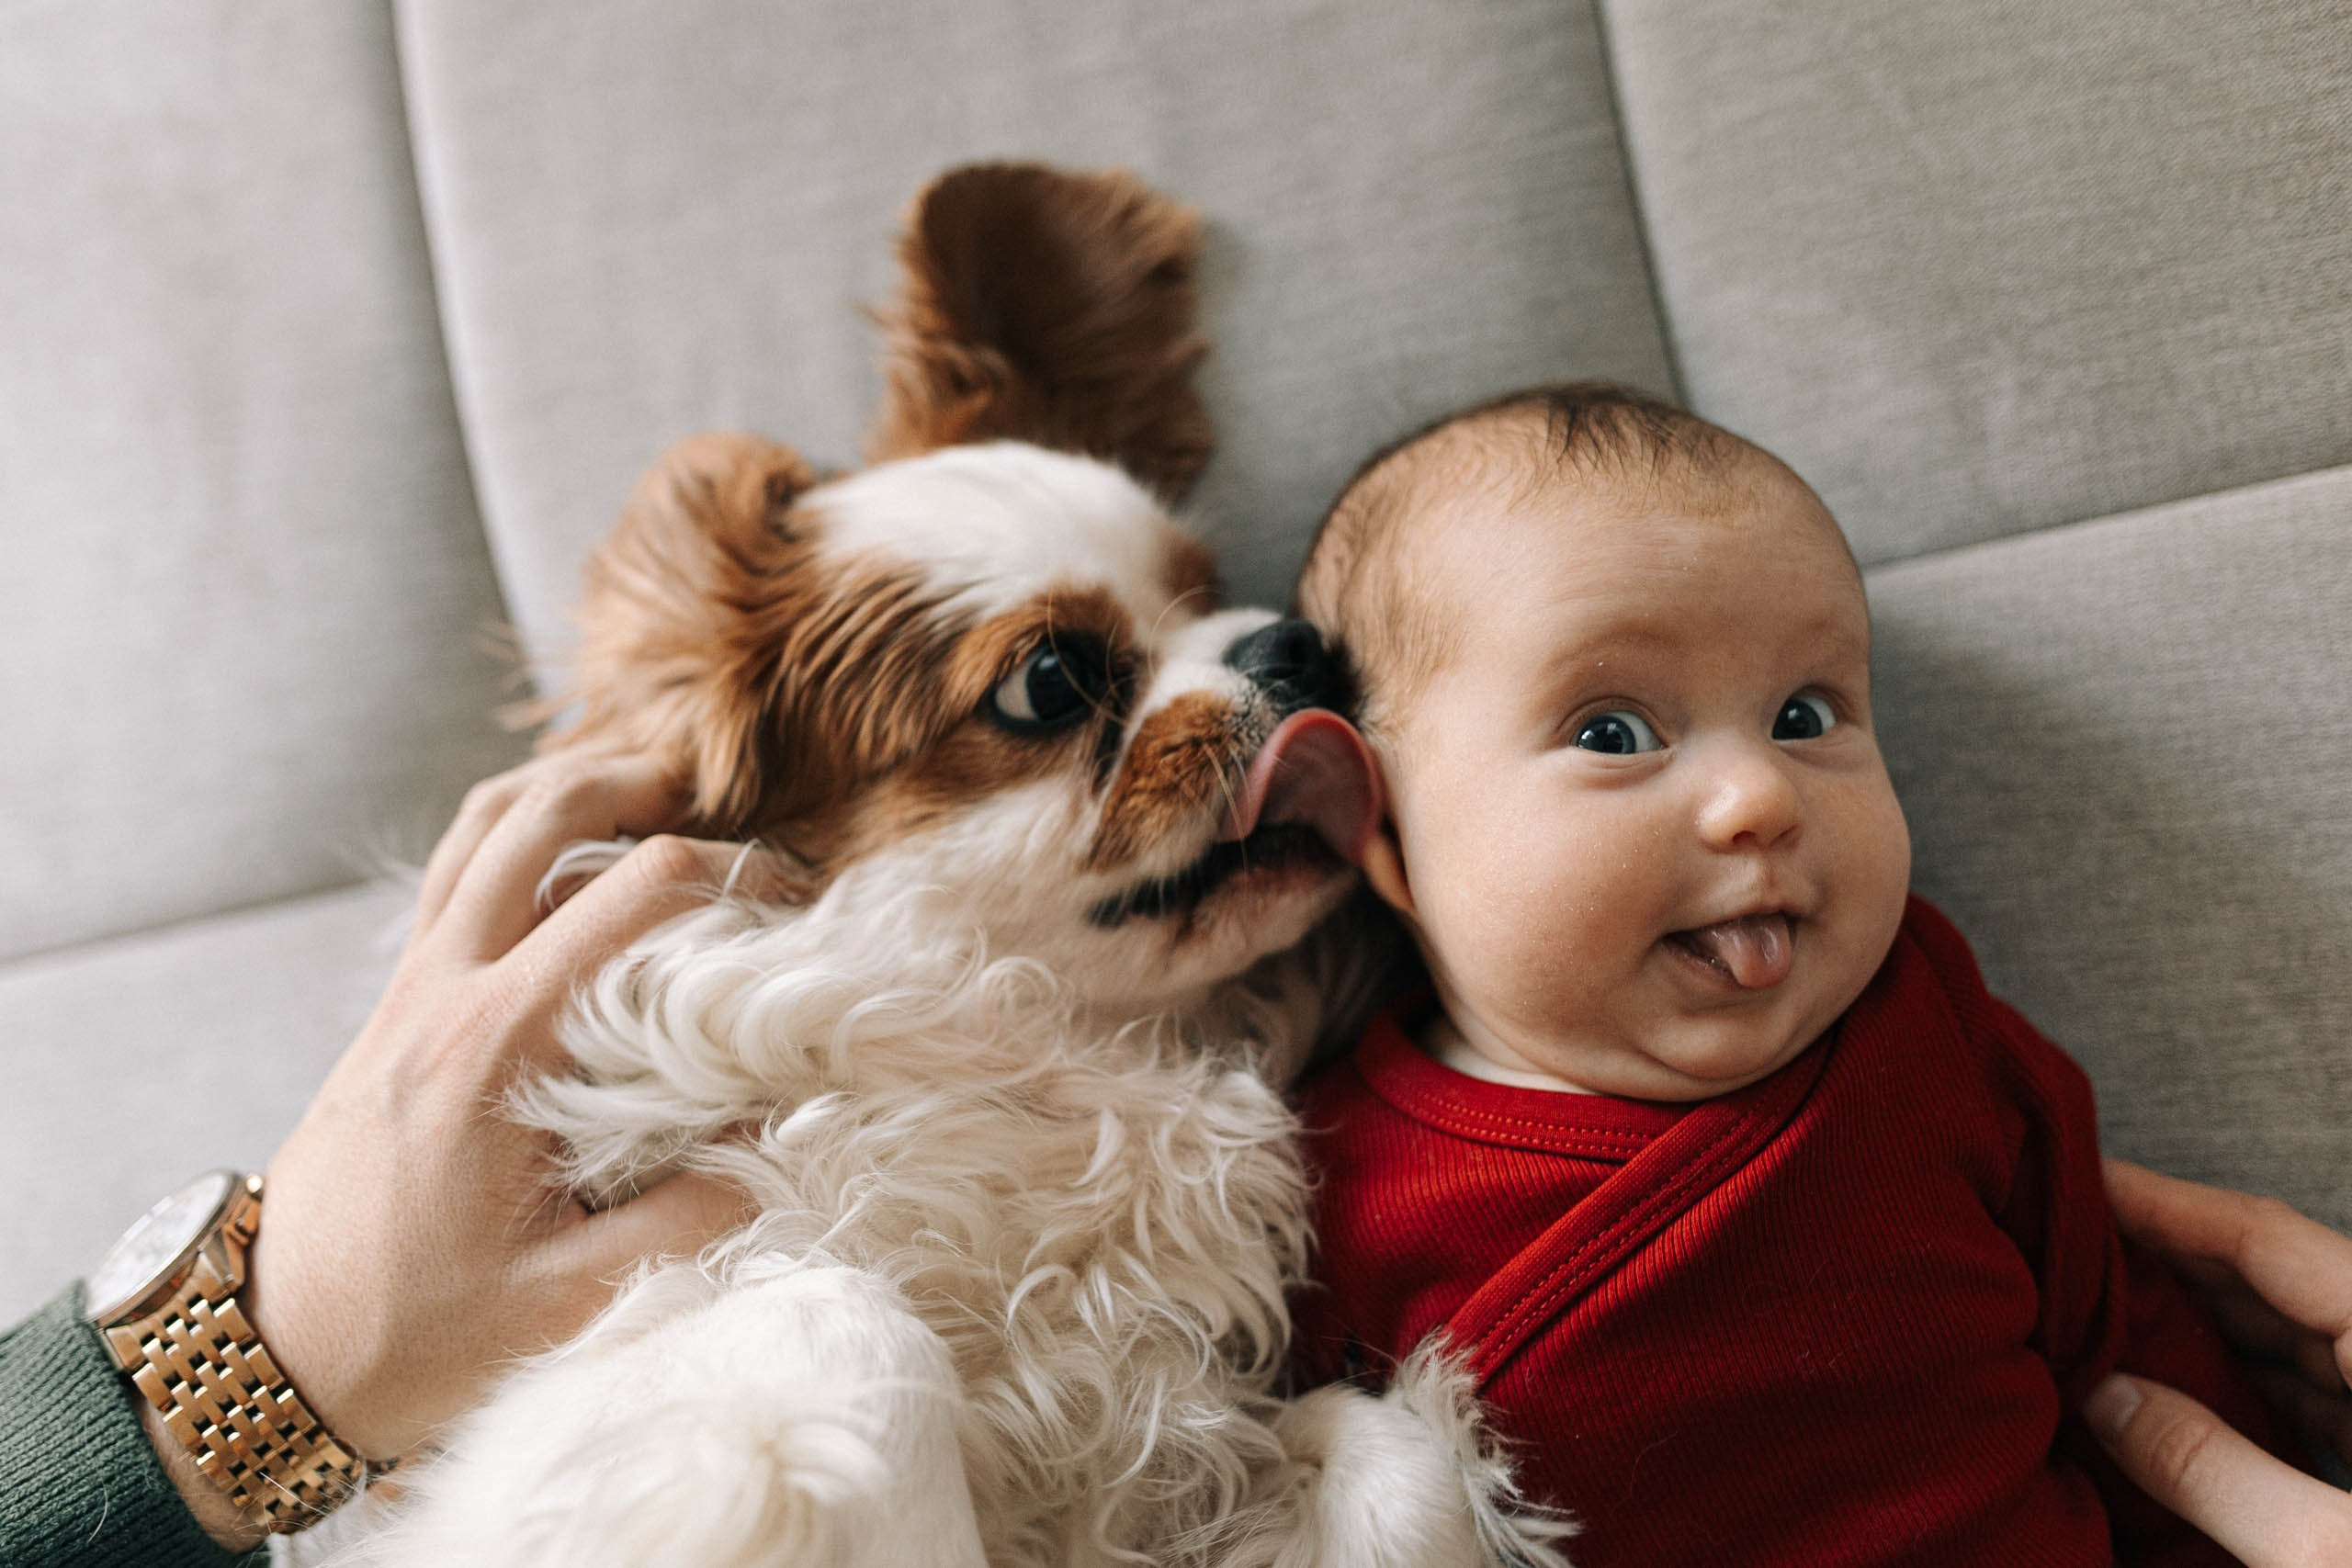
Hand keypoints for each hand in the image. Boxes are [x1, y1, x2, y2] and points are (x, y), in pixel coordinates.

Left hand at [154, 756, 761, 1548]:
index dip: (723, 873)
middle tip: (702, 786)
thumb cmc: (416, 1330)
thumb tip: (780, 1142)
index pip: (627, 900)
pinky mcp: (393, 1010)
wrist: (275, 1349)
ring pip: (477, 831)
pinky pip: (451, 879)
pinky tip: (563, 857)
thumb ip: (686, 1220)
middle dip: (625, 782)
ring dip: (557, 787)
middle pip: (533, 820)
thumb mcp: (567, 1298)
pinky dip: (510, 835)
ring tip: (635, 784)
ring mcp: (408, 992)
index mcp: (497, 1047)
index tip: (789, 895)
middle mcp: (444, 993)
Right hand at [2082, 1159, 2351, 1565]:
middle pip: (2280, 1281)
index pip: (2266, 1237)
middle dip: (2170, 1266)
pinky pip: (2327, 1400)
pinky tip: (2182, 1406)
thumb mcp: (2331, 1557)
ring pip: (2301, 1341)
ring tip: (2101, 1325)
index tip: (2075, 1177)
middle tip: (2059, 1255)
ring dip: (2205, 1333)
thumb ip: (2210, 1471)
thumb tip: (2107, 1398)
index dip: (2164, 1202)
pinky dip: (2251, 1395)